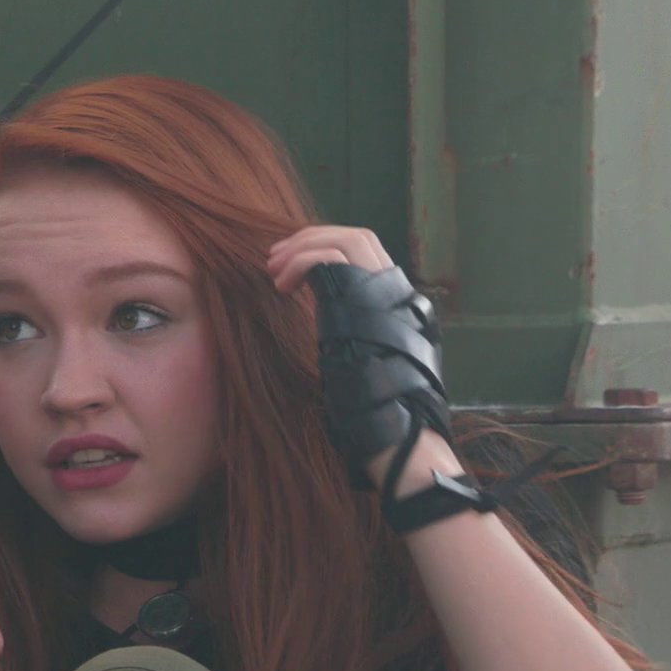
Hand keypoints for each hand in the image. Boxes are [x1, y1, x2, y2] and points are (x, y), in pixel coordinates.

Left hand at [269, 225, 450, 493]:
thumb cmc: (376, 412)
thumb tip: (334, 338)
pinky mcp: (369, 300)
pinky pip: (333, 259)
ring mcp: (387, 294)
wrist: (396, 432)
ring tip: (272, 267)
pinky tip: (282, 284)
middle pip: (356, 238)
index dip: (325, 250)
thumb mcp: (359, 365)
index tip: (288, 264)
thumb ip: (351, 340)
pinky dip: (303, 262)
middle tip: (274, 256)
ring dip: (304, 246)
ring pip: (348, 240)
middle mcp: (398, 293)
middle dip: (311, 238)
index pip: (363, 256)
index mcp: (395, 304)